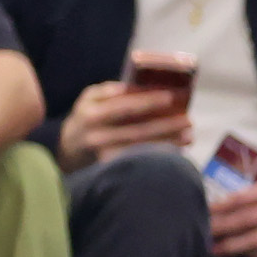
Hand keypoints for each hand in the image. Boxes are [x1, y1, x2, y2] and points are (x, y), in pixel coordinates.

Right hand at [56, 81, 191, 172]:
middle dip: (165, 125)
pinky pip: (139, 161)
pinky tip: (176, 150)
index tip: (170, 96)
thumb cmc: (86, 116)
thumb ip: (109, 91)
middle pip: (136, 131)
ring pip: (141, 149)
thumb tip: (139, 86)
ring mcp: (104, 155)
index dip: (147, 101)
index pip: (123, 106)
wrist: (68, 147)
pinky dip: (158, 154)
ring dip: (167, 142)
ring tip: (188, 135)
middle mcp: (97, 135)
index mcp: (92, 113)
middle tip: (188, 120)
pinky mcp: (111, 169)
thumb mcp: (89, 98)